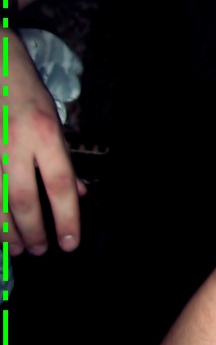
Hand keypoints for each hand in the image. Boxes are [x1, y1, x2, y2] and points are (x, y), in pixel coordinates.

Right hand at [4, 28, 86, 255]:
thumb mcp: (53, 121)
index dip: (66, 217)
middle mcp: (17, 145)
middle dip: (33, 232)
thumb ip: (63, 160)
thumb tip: (79, 193)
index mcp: (44, 134)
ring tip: (17, 249)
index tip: (70, 242)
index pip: (60, 185)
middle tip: (40, 251)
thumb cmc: (26, 93)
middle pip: (25, 200)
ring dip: (7, 232)